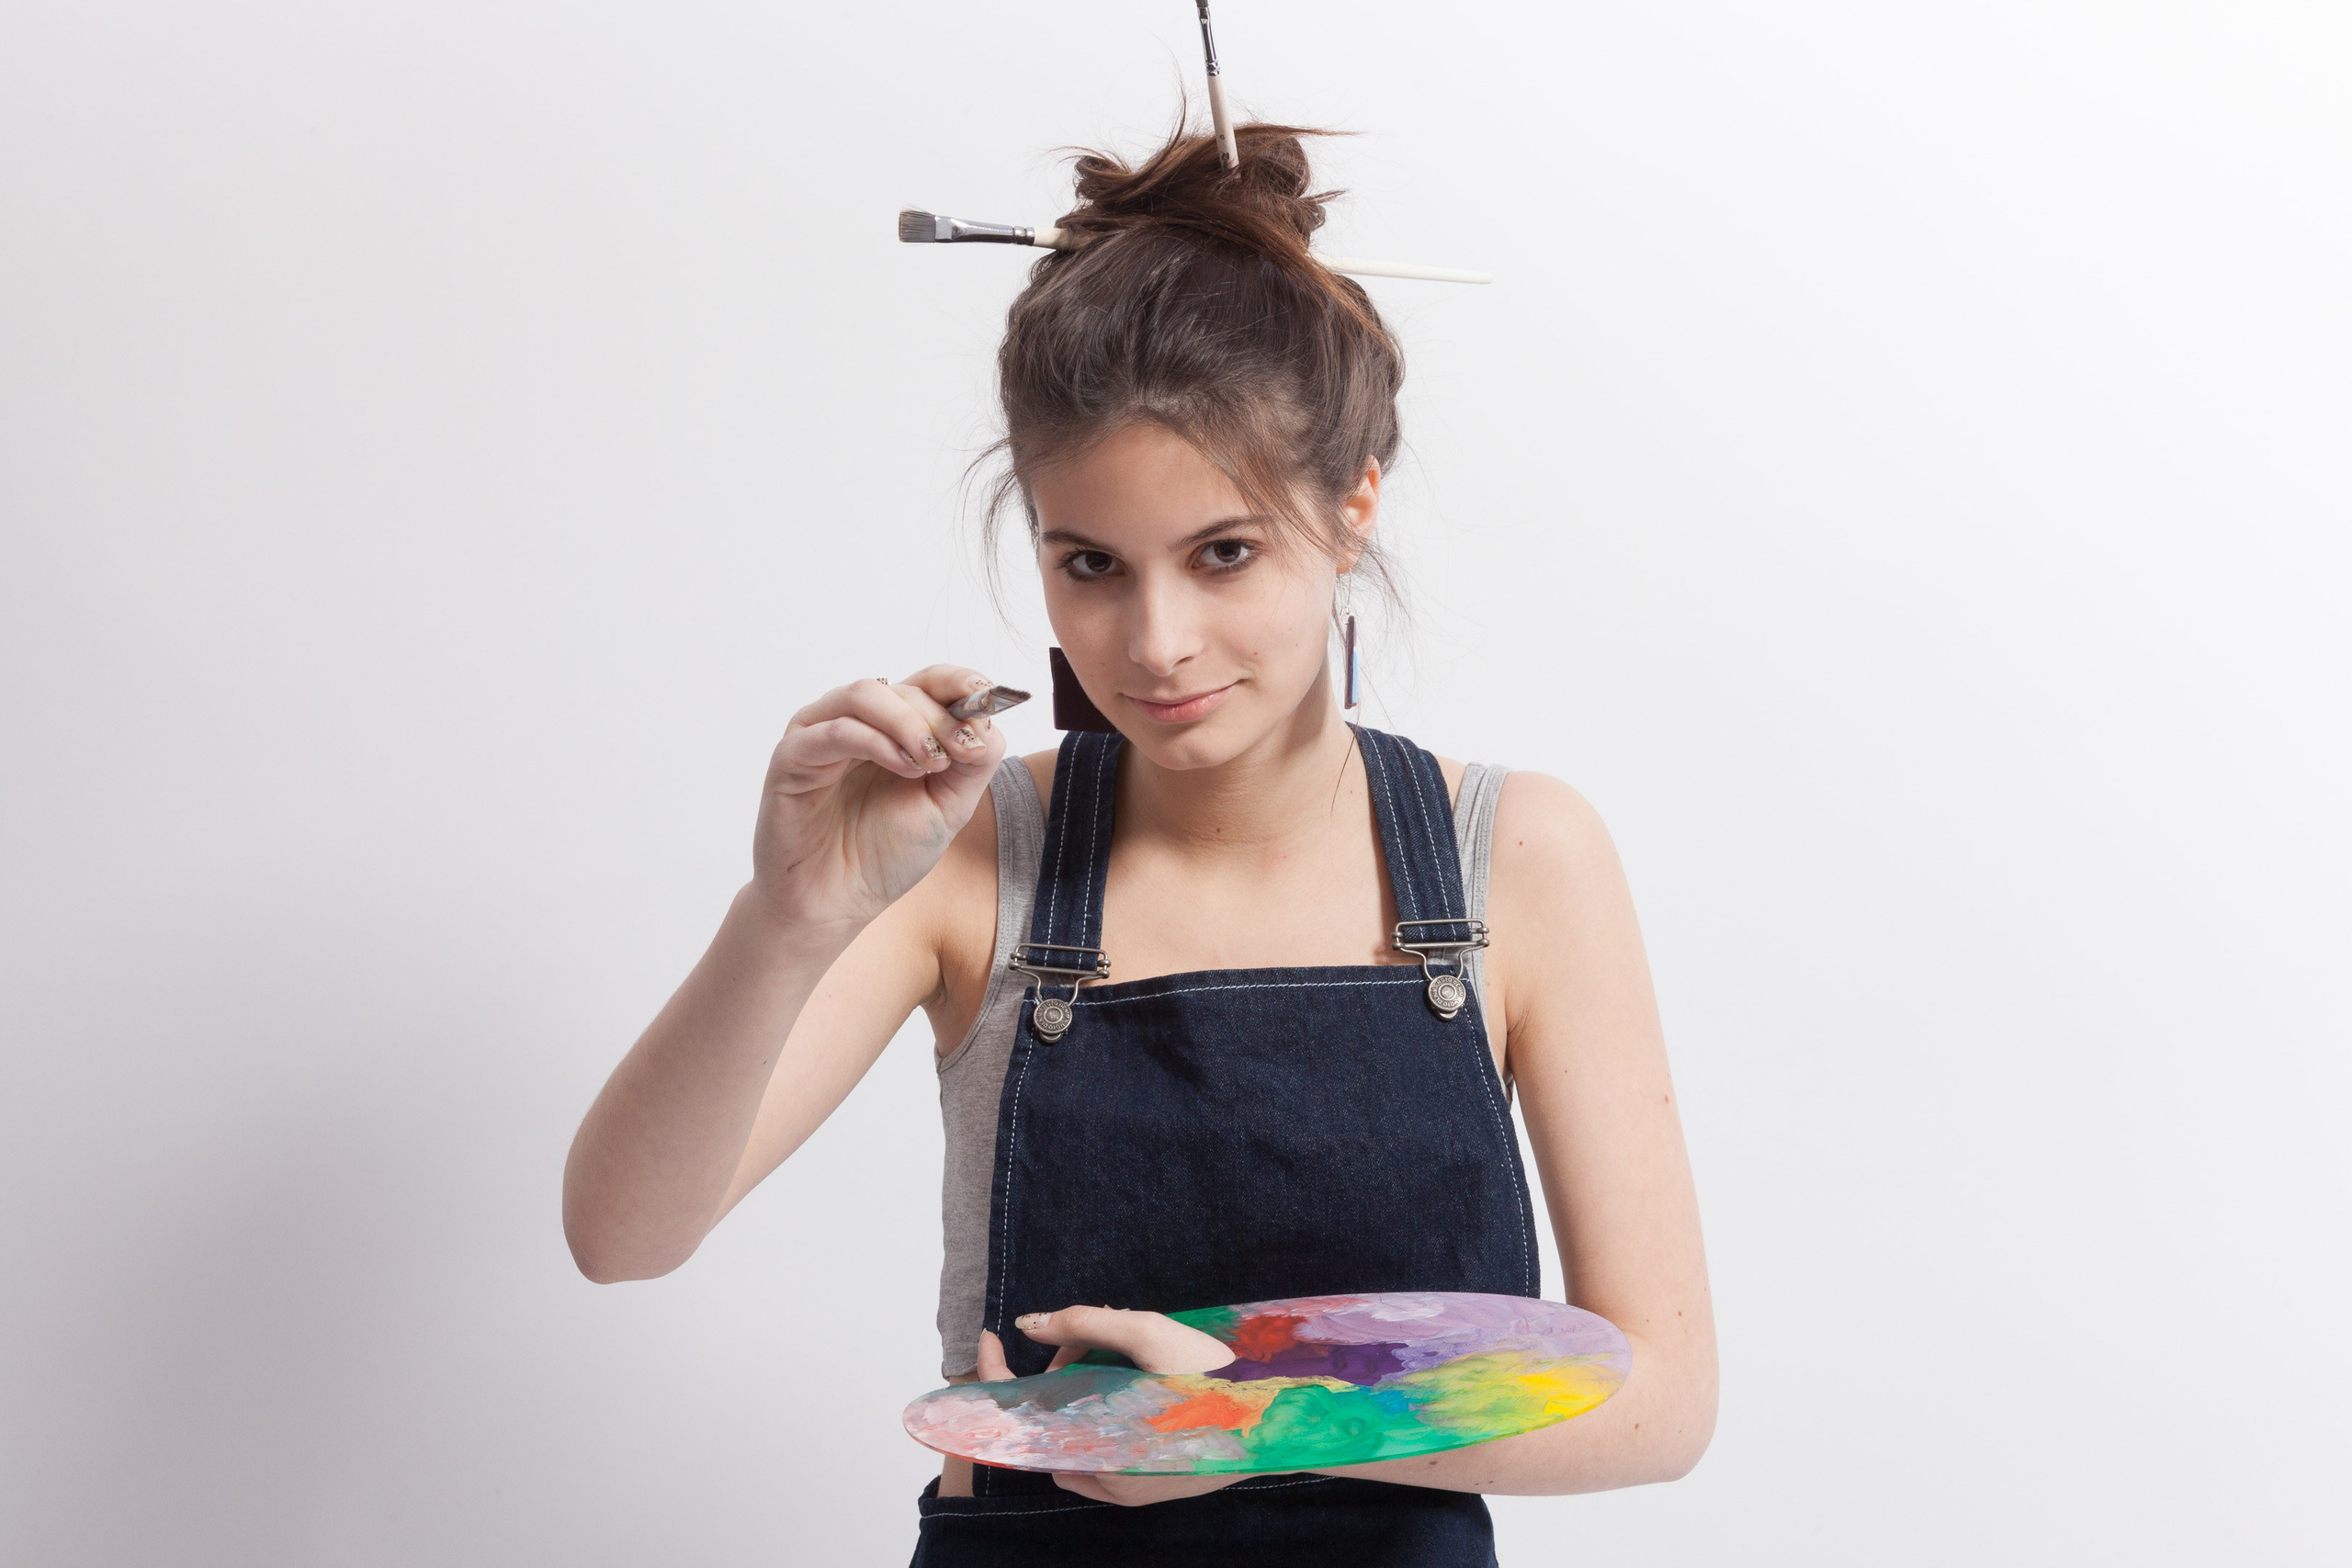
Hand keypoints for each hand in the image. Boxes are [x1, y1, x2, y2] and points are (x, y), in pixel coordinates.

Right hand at [749, 666, 1007, 929]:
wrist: (836, 904)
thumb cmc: (884, 855)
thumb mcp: (947, 808)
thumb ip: (972, 764)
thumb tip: (987, 721)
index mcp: (893, 729)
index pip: (927, 683)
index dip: (957, 682)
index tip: (986, 694)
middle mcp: (856, 723)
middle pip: (903, 689)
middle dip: (941, 716)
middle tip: (962, 749)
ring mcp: (819, 735)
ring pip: (865, 694)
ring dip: (908, 721)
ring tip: (931, 761)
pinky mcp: (791, 757)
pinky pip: (833, 730)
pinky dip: (875, 740)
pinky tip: (903, 767)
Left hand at [975, 1306, 1262, 1507]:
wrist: (1279, 1417)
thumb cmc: (1217, 1373)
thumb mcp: (1148, 1333)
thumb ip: (1084, 1323)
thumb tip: (1027, 1324)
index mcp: (1099, 1443)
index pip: (1020, 1412)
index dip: (996, 1371)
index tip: (990, 1335)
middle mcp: (1103, 1479)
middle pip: (1049, 1418)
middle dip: (1061, 1371)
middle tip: (1096, 1337)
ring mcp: (1121, 1490)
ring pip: (1072, 1434)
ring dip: (1082, 1391)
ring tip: (1124, 1358)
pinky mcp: (1140, 1491)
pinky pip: (1096, 1450)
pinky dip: (1102, 1415)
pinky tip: (1134, 1387)